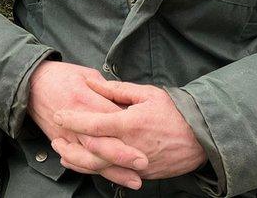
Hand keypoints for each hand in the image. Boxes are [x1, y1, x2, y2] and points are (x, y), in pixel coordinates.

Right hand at [27, 61, 147, 187]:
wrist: (31, 84)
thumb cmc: (60, 76)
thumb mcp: (86, 73)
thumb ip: (107, 88)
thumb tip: (125, 102)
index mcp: (85, 99)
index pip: (110, 117)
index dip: (129, 128)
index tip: (149, 135)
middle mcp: (76, 121)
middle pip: (101, 143)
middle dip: (123, 155)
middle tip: (144, 163)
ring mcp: (67, 134)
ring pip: (91, 158)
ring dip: (113, 171)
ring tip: (134, 179)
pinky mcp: (61, 142)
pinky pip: (79, 161)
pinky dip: (94, 171)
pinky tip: (110, 177)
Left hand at [52, 78, 206, 180]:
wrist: (201, 138)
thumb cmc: (174, 111)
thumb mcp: (147, 93)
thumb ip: (116, 90)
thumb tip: (92, 82)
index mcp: (129, 124)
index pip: (93, 123)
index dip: (72, 119)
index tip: (58, 114)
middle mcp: (129, 147)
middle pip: (90, 152)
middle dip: (69, 145)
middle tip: (55, 137)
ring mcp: (135, 164)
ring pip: (99, 168)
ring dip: (78, 161)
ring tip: (64, 153)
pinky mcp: (141, 174)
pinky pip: (113, 174)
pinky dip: (96, 169)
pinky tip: (85, 163)